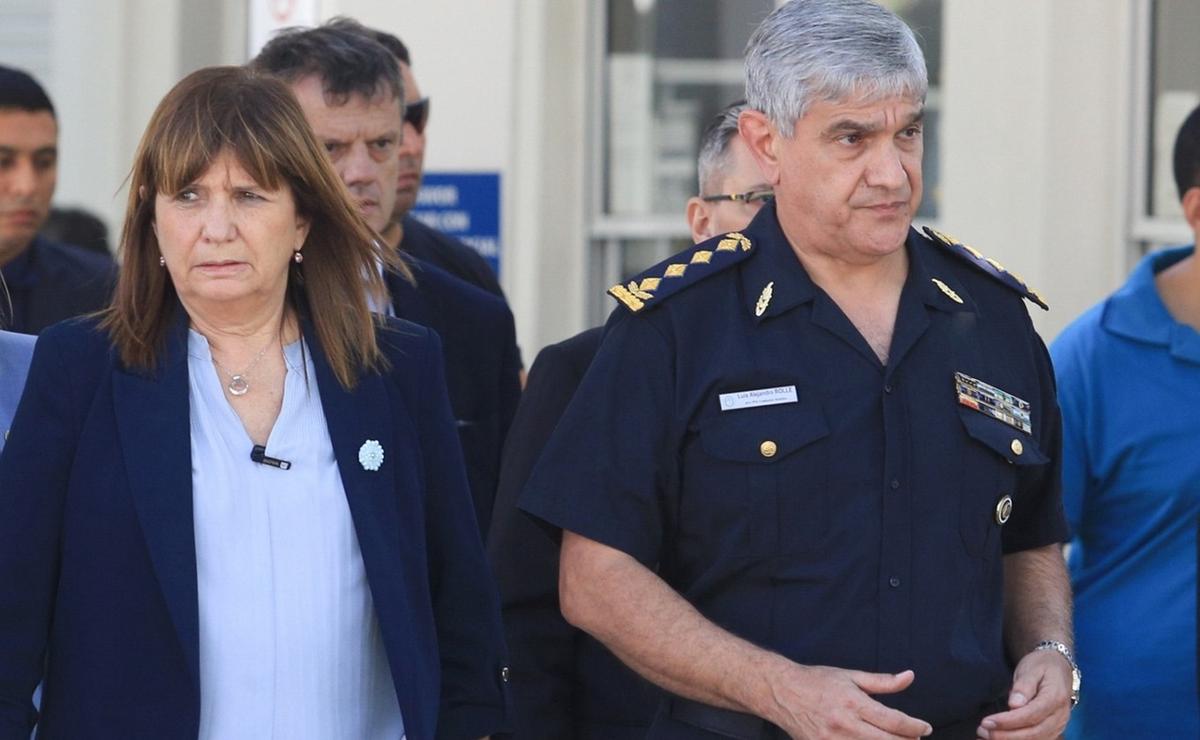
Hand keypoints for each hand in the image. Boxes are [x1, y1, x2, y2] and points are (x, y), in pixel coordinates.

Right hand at [763, 662, 931, 738]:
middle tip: (915, 738)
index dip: (915, 727)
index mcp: (853, 702)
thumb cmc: (817, 681)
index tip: (925, 728)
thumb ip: (882, 681)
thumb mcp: (850, 676)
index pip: (894, 721)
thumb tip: (909, 676)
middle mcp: (845, 724)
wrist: (782, 692)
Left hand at [977, 649, 1071, 738]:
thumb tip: (1014, 704)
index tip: (987, 722)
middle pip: (1034, 733)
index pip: (1031, 715)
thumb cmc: (1042, 666)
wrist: (1059, 668)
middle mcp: (1060, 716)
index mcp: (1055, 698)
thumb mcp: (1031, 668)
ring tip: (986, 735)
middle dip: (1006, 735)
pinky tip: (999, 738)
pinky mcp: (1052, 731)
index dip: (1008, 721)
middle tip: (983, 731)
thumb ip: (1023, 686)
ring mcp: (1058, 726)